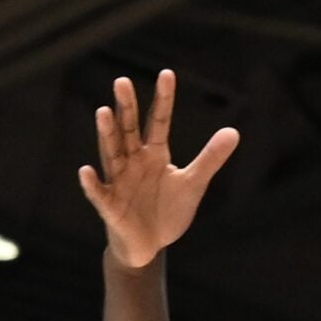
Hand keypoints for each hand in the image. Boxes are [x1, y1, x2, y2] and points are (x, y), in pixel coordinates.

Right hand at [77, 71, 238, 266]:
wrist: (149, 247)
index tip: (167, 74)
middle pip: (129, 130)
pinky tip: (86, 170)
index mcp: (154, 154)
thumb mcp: (193, 184)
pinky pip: (99, 193)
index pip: (159, 121)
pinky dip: (92, 183)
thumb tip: (234, 132)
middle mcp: (133, 162)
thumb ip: (210, 158)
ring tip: (103, 112)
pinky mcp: (110, 206)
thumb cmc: (167, 211)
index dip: (164, 99)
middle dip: (126, 107)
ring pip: (111, 154)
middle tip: (122, 81)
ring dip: (107, 134)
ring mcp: (119, 182)